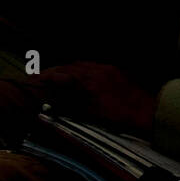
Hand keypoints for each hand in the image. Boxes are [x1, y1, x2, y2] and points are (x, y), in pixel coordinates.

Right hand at [40, 61, 155, 137]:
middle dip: (54, 71)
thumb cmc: (119, 116)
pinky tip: (79, 79)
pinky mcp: (114, 71)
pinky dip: (81, 71)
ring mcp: (106, 69)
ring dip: (68, 70)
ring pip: (81, 65)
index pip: (62, 73)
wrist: (146, 111)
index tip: (33, 78)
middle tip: (42, 76)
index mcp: (89, 79)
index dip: (46, 76)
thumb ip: (72, 105)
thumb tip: (54, 103)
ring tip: (57, 77)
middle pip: (70, 66)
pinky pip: (92, 66)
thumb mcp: (92, 114)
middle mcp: (96, 69)